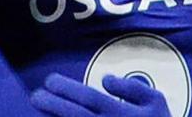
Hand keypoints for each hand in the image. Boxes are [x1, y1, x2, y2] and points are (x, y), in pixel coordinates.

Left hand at [31, 73, 171, 116]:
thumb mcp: (156, 101)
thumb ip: (132, 87)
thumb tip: (105, 79)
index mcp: (122, 114)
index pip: (88, 98)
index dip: (66, 88)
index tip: (49, 81)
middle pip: (75, 116)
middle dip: (52, 104)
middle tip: (35, 95)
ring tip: (38, 110)